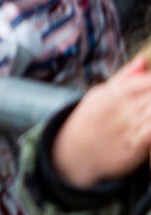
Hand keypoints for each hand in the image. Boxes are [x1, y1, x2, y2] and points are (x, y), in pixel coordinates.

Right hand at [51, 54, 150, 189]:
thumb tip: (143, 60)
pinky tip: (150, 123)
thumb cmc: (90, 122)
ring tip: (148, 111)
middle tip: (149, 103)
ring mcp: (127, 130)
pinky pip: (149, 135)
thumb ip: (124, 78)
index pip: (143, 81)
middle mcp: (120, 110)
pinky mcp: (133, 149)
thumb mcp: (99, 95)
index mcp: (112, 95)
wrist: (72, 154)